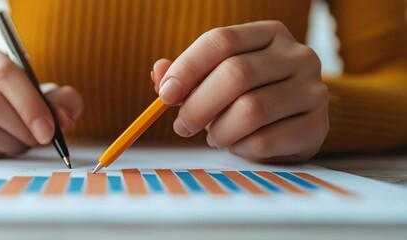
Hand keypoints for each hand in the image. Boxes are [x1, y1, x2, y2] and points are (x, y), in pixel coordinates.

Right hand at [0, 42, 82, 157]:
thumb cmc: (13, 97)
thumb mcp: (40, 91)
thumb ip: (61, 100)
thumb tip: (65, 119)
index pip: (2, 72)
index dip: (29, 103)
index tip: (49, 128)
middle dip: (22, 126)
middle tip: (41, 140)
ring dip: (11, 143)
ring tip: (24, 143)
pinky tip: (5, 148)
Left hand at [152, 21, 327, 163]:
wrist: (296, 123)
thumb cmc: (249, 95)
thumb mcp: (217, 78)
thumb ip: (187, 76)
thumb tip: (160, 73)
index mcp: (269, 34)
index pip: (222, 40)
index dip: (188, 68)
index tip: (166, 95)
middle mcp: (297, 55)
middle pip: (236, 74)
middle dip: (198, 106)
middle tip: (183, 126)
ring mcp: (313, 90)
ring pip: (251, 110)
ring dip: (220, 130)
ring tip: (215, 135)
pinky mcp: (318, 126)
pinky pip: (265, 141)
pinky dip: (240, 148)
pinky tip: (238, 144)